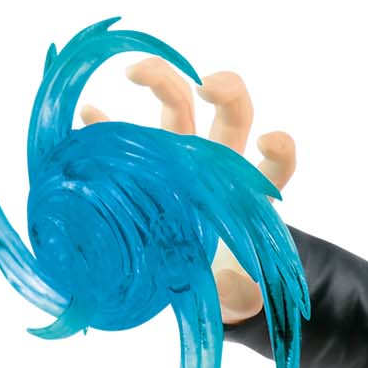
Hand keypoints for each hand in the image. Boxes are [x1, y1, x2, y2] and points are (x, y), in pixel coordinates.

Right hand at [80, 61, 295, 321]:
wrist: (195, 285)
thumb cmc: (225, 284)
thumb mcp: (237, 294)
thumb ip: (240, 292)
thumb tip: (230, 284)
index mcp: (249, 194)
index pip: (277, 164)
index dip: (279, 148)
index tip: (268, 141)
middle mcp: (220, 166)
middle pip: (233, 113)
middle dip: (224, 90)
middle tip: (204, 88)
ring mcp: (183, 159)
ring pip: (180, 104)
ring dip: (162, 79)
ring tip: (134, 73)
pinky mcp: (147, 164)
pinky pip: (125, 134)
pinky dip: (106, 122)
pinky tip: (88, 118)